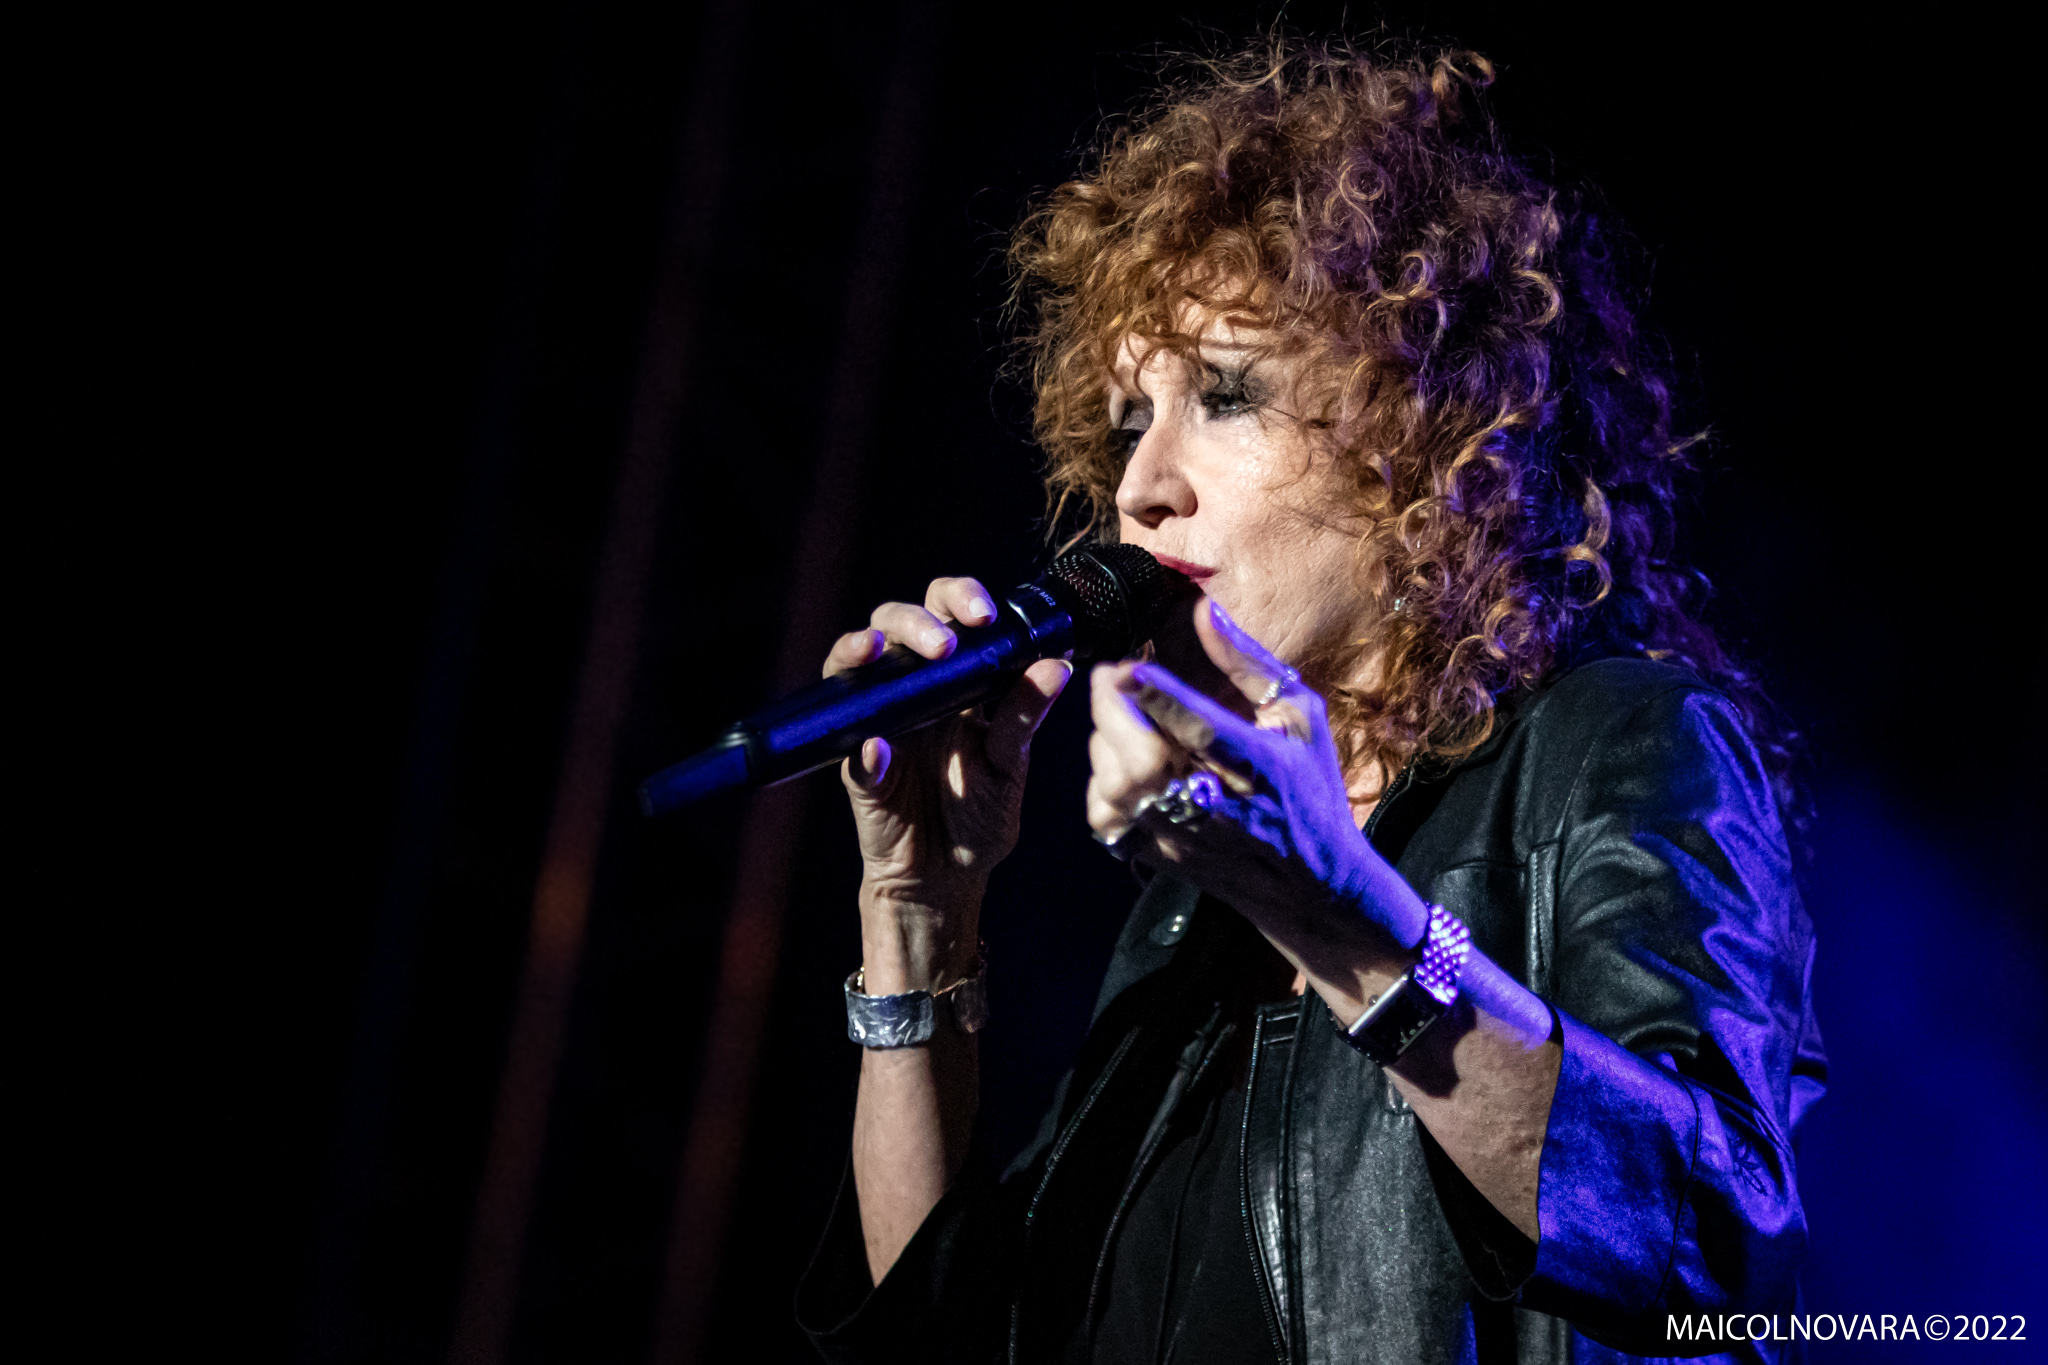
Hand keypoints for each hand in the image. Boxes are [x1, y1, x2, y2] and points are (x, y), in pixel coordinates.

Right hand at [827, 577, 1072, 991]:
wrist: (946, 877)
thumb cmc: (979, 817)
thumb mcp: (1010, 765)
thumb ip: (1024, 716)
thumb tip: (1055, 665)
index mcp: (956, 681)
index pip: (950, 615)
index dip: (961, 598)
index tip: (984, 616)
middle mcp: (911, 690)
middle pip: (896, 622)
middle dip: (916, 620)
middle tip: (945, 645)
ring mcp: (876, 722)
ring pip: (852, 662)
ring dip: (861, 648)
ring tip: (880, 652)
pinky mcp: (855, 766)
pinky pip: (848, 747)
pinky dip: (863, 748)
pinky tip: (878, 749)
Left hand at [1085, 597, 1427, 987]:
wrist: (1312, 888)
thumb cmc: (1309, 789)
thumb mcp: (1300, 717)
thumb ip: (1248, 663)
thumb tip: (1203, 610)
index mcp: (1259, 766)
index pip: (1198, 728)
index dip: (1156, 694)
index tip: (1129, 664)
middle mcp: (1216, 805)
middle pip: (1141, 758)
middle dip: (1112, 707)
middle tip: (1113, 675)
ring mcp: (1180, 836)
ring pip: (1115, 783)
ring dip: (1105, 739)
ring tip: (1121, 715)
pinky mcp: (1155, 857)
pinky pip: (1104, 812)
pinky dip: (1100, 781)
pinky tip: (1121, 760)